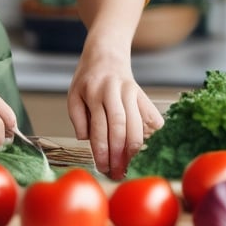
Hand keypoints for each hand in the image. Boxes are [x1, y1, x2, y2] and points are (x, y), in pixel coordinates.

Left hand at [67, 38, 163, 179]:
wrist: (106, 54)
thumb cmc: (88, 78)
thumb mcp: (74, 94)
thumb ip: (77, 118)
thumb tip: (86, 140)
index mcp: (94, 92)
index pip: (99, 128)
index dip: (102, 151)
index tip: (103, 168)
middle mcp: (114, 91)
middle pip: (120, 127)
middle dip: (119, 154)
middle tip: (117, 172)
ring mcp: (132, 91)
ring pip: (138, 125)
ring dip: (134, 149)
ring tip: (129, 164)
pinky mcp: (144, 94)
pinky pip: (152, 119)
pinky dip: (150, 135)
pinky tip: (143, 146)